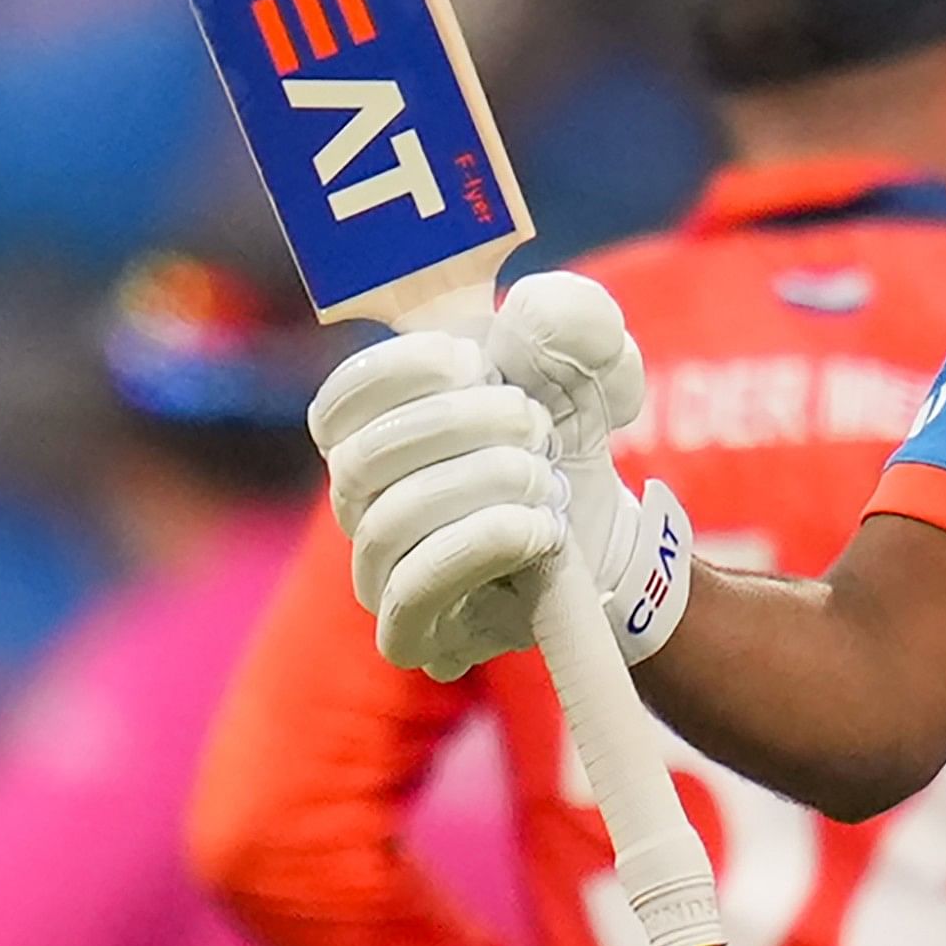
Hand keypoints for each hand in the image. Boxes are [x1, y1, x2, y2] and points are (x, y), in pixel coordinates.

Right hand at [309, 275, 695, 681]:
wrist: (608, 533)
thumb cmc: (566, 437)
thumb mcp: (588, 362)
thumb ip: (570, 317)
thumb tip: (532, 314)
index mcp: (376, 429)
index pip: (338, 404)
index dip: (401, 372)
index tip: (477, 360)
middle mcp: (362, 502)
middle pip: (363, 459)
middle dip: (462, 427)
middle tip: (535, 424)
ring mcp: (379, 571)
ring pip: (391, 522)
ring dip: (486, 486)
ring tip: (547, 481)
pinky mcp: (413, 631)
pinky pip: (413, 592)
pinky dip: (487, 544)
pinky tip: (542, 530)